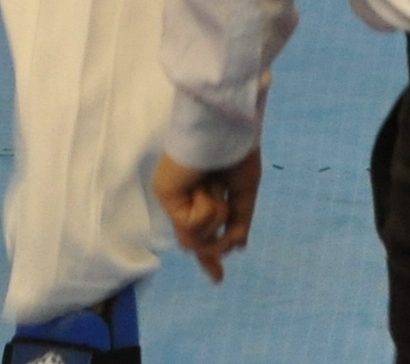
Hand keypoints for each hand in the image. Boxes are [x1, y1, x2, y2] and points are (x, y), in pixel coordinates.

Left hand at [152, 152, 259, 280]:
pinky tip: (204, 188)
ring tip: (214, 185)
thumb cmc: (236, 152)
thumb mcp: (243, 192)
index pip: (203, 233)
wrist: (226, 130)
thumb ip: (239, 221)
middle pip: (195, 242)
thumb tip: (238, 247)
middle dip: (209, 254)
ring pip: (199, 237)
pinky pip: (193, 225)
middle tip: (219, 245)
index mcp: (203, 196)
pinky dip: (207, 209)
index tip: (218, 278)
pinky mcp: (166, 196)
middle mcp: (185, 199)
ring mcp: (175, 199)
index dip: (211, 258)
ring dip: (216, 214)